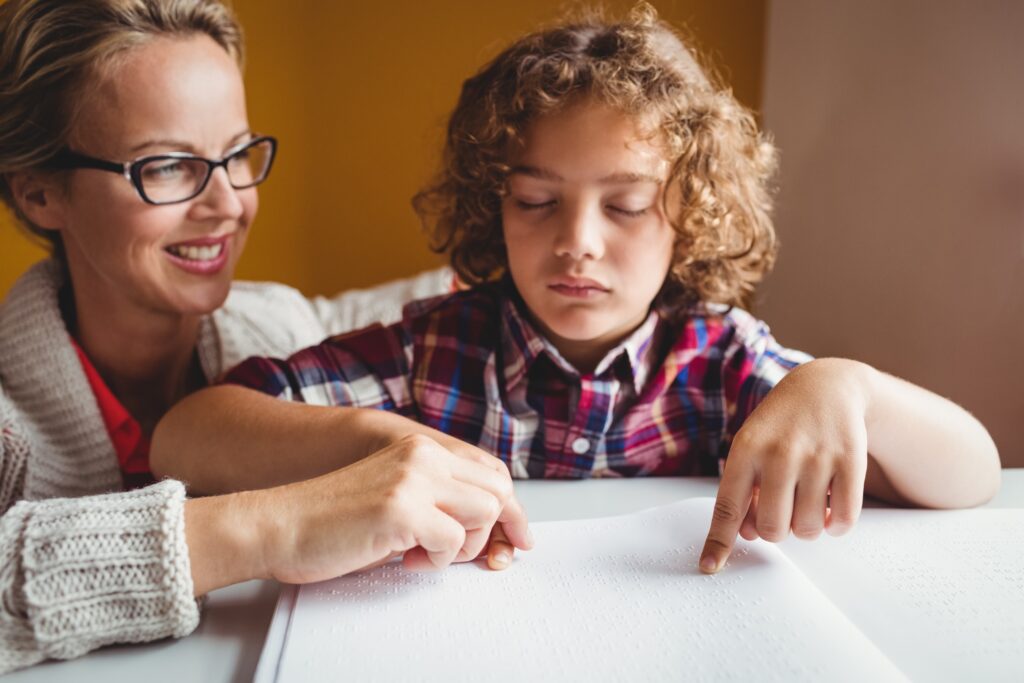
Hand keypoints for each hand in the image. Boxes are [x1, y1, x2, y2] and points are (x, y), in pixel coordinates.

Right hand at [252, 433, 531, 583]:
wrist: (279, 526)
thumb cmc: (331, 522)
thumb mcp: (395, 498)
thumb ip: (436, 500)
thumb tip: (488, 529)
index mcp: (421, 449)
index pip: (491, 473)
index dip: (512, 511)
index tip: (518, 541)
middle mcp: (423, 456)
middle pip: (498, 490)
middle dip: (495, 531)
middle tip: (472, 559)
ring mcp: (414, 479)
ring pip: (484, 513)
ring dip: (462, 547)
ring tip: (421, 554)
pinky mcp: (403, 508)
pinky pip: (453, 541)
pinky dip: (436, 562)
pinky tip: (402, 559)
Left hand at [699, 359, 871, 572]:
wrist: (825, 387)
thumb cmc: (780, 426)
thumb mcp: (752, 447)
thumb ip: (744, 489)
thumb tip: (747, 535)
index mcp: (746, 449)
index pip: (728, 506)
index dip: (719, 541)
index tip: (708, 566)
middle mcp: (779, 453)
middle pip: (772, 528)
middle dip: (776, 530)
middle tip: (782, 510)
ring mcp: (816, 456)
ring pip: (808, 529)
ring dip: (807, 528)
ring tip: (806, 503)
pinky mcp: (850, 460)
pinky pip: (843, 519)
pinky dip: (836, 525)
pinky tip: (830, 507)